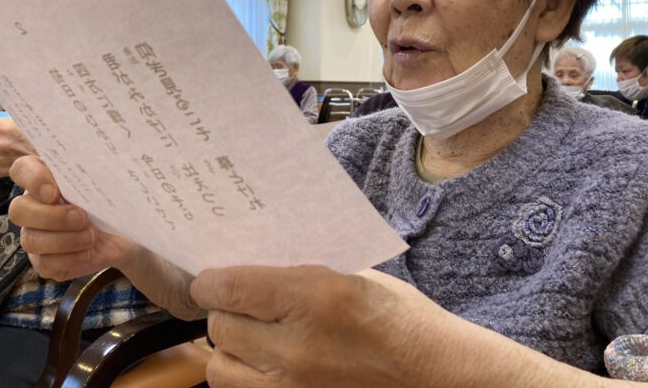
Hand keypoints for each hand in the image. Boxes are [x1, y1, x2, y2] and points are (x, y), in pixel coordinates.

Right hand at [8, 155, 138, 280]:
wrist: (124, 235)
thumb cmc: (110, 202)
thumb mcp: (105, 184)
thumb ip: (92, 174)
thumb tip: (95, 169)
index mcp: (44, 178)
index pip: (22, 170)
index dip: (33, 180)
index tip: (55, 192)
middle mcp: (32, 205)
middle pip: (18, 210)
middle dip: (51, 216)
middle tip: (81, 218)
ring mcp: (34, 234)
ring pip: (31, 239)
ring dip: (65, 240)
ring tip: (91, 236)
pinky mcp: (43, 261)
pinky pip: (44, 263)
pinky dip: (69, 259)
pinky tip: (87, 253)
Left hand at [189, 266, 455, 386]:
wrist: (439, 377)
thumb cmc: (404, 321)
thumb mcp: (355, 278)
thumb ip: (300, 275)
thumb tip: (250, 270)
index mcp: (316, 298)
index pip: (230, 287)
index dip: (210, 280)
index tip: (208, 278)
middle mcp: (298, 348)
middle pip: (221, 327)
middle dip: (224, 311)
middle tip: (239, 304)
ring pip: (219, 368)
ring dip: (229, 350)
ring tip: (250, 339)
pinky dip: (243, 380)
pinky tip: (263, 367)